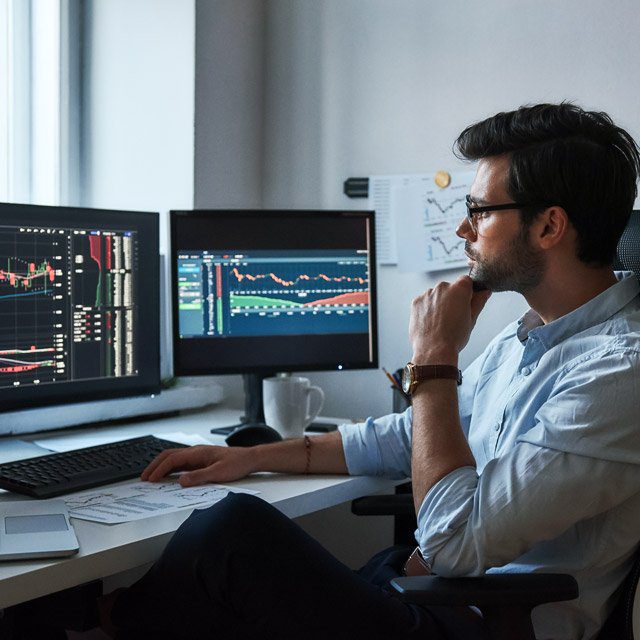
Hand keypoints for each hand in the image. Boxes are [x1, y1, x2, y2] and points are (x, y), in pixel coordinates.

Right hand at [141, 445, 256, 486]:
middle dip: (155, 466)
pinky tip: (168, 477)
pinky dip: (171, 469)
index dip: (159, 469)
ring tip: (151, 477)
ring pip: (174, 458)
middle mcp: (196, 452)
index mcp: (198, 452)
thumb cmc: (237, 464)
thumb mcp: (219, 473)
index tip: (150, 479)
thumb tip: (181, 481)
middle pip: (169, 455)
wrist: (250, 459)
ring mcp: (198, 455)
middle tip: (144, 478)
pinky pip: (181, 463)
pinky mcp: (201, 460)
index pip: (172, 459)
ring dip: (161, 467)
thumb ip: (199, 477)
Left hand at [409, 275, 490, 361]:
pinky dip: (427, 309)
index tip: (466, 303)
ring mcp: (427, 294)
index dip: (467, 292)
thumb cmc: (454, 337)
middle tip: (453, 317)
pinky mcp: (416, 302)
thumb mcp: (472, 319)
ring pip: (436, 295)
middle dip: (452, 298)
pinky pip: (424, 302)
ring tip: (440, 322)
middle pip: (449, 288)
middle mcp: (442, 287)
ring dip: (439, 303)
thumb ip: (478, 302)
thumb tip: (484, 292)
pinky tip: (431, 322)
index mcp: (459, 289)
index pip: (466, 281)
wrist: (434, 350)